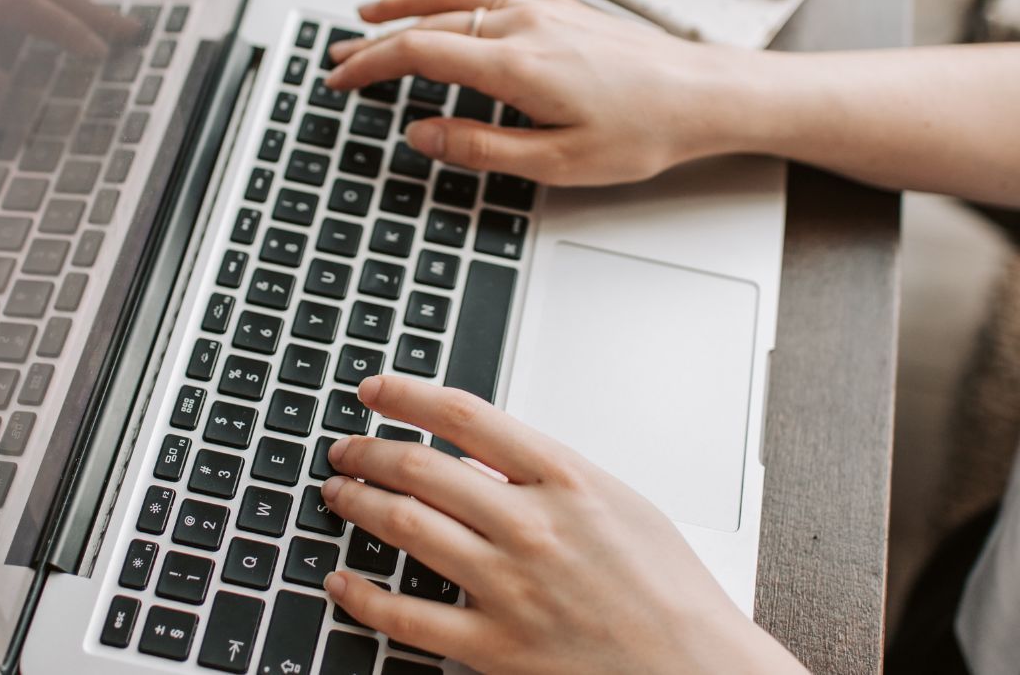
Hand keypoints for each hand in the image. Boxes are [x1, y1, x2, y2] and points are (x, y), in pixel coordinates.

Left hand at [321, 376, 805, 674]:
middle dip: (368, 450)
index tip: (375, 390)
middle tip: (346, 447)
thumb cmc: (666, 585)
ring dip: (357, 502)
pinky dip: (362, 595)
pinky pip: (406, 617)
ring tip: (339, 492)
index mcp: (563, 478)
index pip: (465, 415)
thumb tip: (484, 446)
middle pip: (420, 468)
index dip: (407, 395)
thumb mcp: (617, 498)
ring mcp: (508, 586)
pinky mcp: (495, 647)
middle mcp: (529, 525)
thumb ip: (547, 470)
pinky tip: (341, 579)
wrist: (696, 668)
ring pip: (404, 526)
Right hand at [326, 0, 760, 186]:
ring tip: (371, 9)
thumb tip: (423, 135)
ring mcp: (545, 9)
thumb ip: (481, 147)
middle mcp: (524, 25)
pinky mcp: (565, 7)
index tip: (339, 78)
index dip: (370, 66)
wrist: (704, 96)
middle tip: (342, 54)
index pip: (418, 54)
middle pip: (429, 19)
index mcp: (515, 65)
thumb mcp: (556, 162)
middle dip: (377, 36)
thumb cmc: (642, 131)